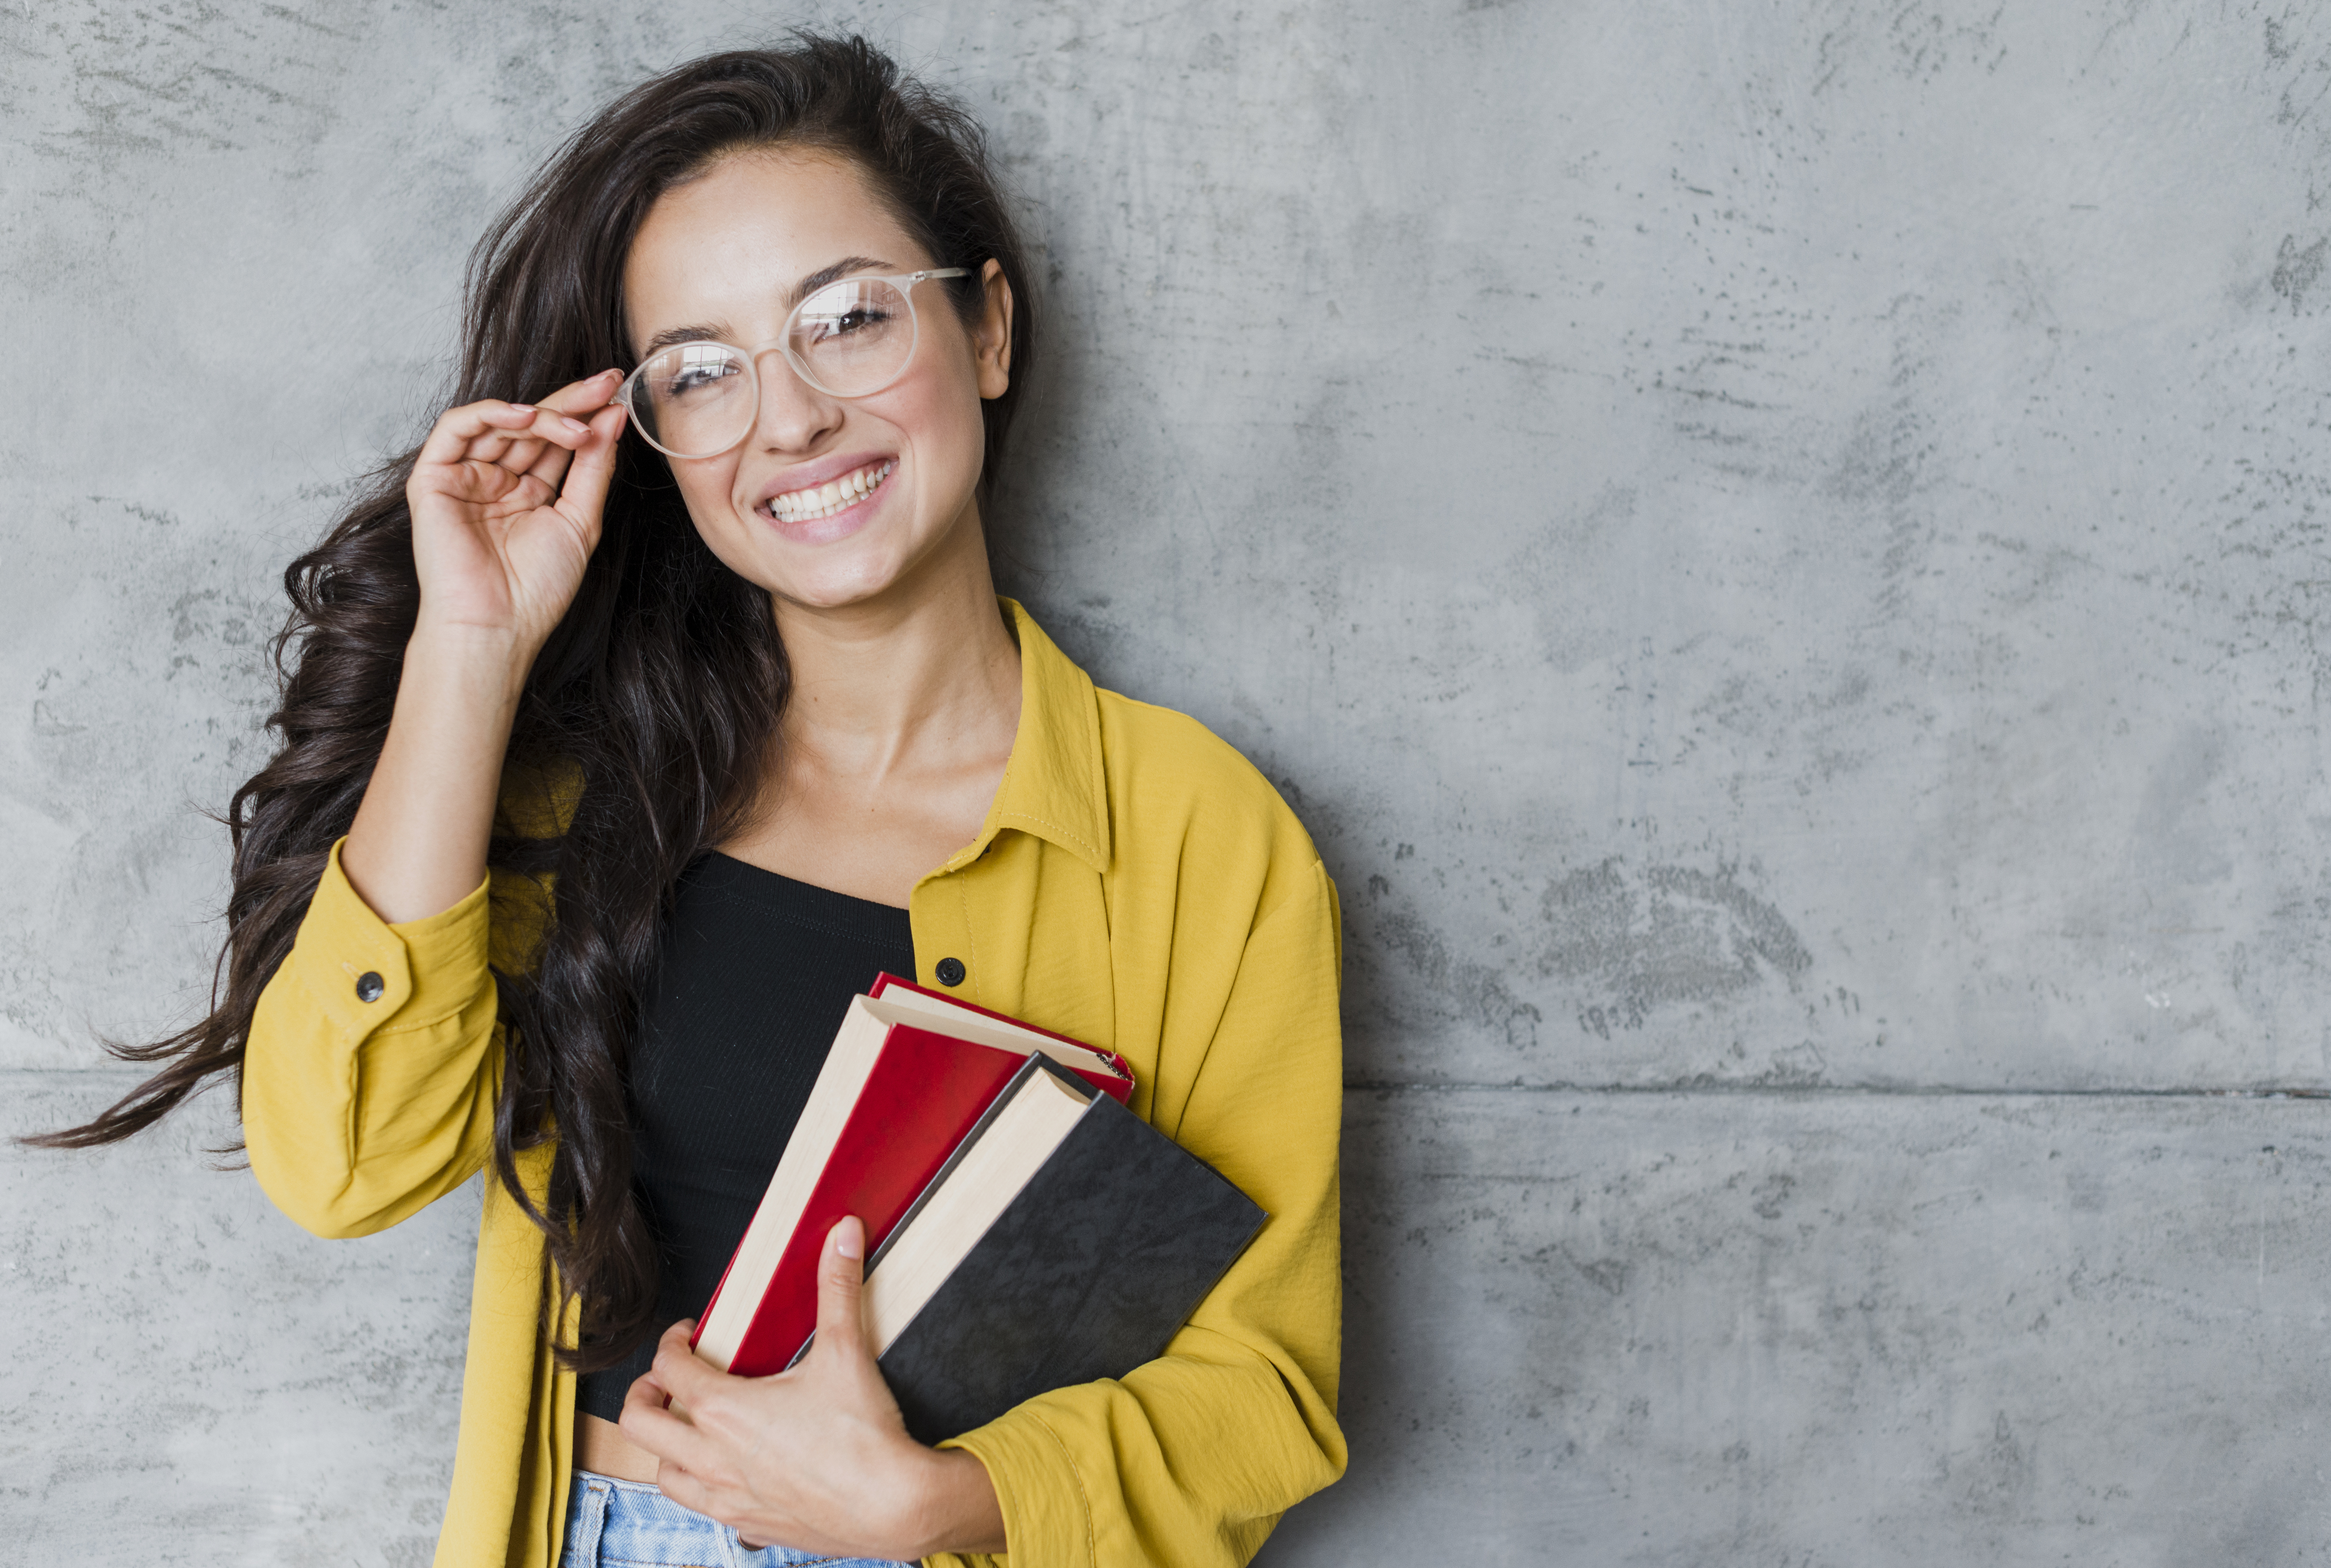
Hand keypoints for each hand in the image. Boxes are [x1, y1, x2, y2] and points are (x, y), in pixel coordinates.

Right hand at [404, 369, 627, 654]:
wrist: (498, 625)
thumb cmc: (537, 588)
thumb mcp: (580, 520)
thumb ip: (594, 468)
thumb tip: (612, 419)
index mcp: (528, 493)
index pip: (556, 441)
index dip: (585, 414)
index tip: (618, 393)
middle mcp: (496, 481)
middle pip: (532, 427)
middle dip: (570, 402)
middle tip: (605, 384)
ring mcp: (464, 478)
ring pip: (501, 424)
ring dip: (543, 414)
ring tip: (579, 422)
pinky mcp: (434, 479)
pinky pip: (457, 429)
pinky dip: (491, 415)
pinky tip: (528, 417)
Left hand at [618, 1218, 1006, 1558]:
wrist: (892, 1506)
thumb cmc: (862, 1436)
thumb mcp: (846, 1351)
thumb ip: (838, 1287)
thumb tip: (842, 1235)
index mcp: (724, 1410)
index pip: (668, 1367)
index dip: (671, 1341)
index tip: (688, 1333)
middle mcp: (713, 1457)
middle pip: (641, 1423)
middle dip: (645, 1394)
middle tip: (666, 1381)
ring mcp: (728, 1497)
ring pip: (663, 1476)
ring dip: (666, 1448)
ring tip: (686, 1429)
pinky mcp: (750, 1525)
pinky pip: (704, 1511)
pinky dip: (703, 1489)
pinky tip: (729, 1475)